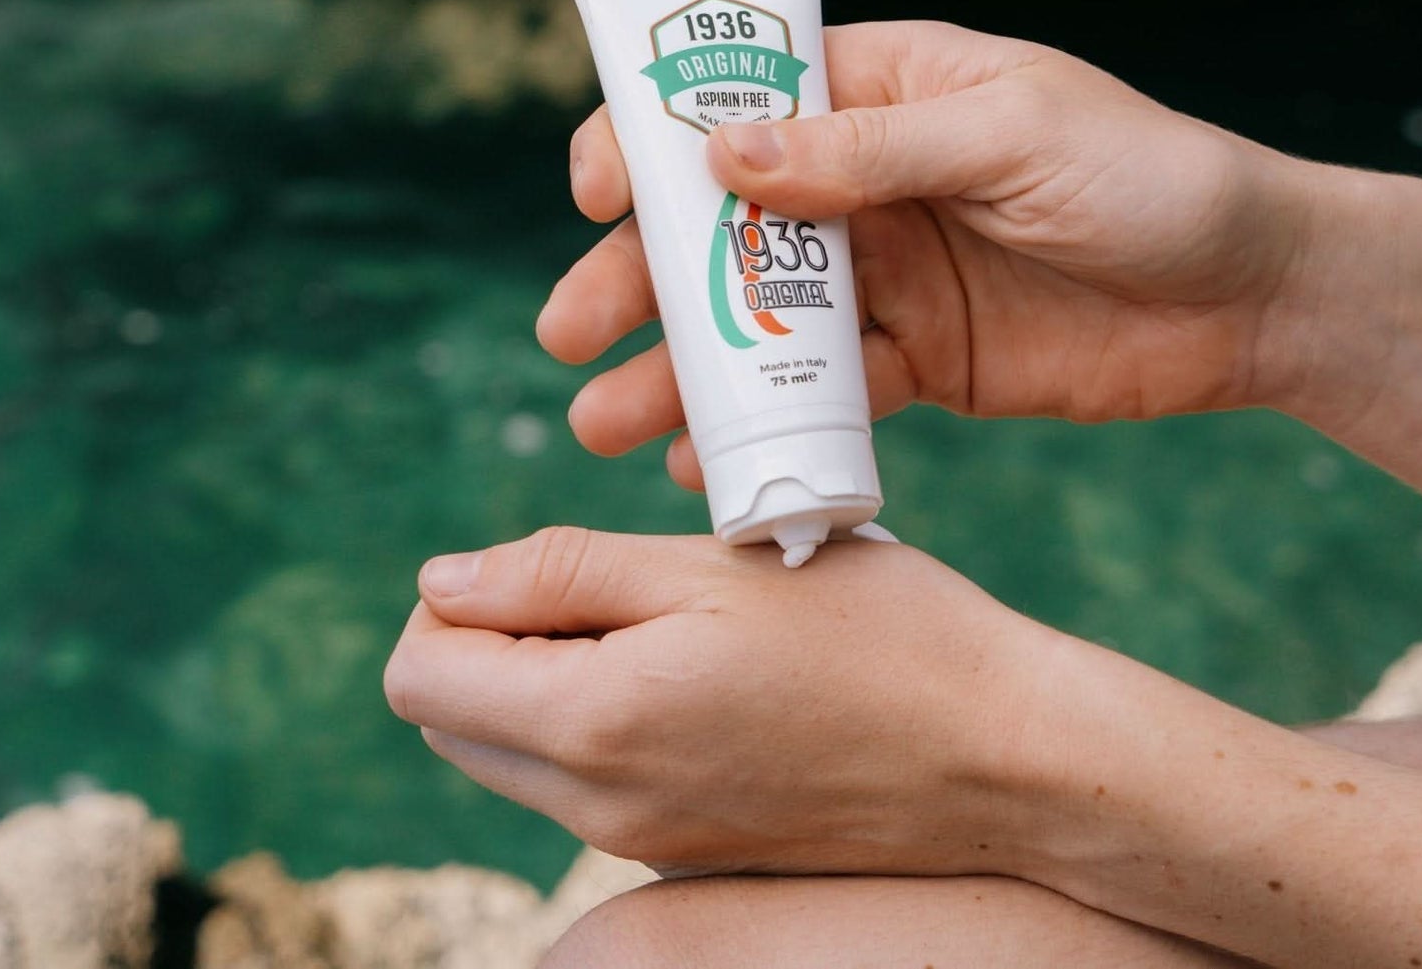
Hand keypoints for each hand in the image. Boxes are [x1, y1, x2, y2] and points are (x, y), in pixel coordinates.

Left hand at [382, 526, 1086, 877]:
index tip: (553, 567)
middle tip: (617, 589)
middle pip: (453, 724)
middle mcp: (599, 808)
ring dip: (553, 683)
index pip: (417, 674)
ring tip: (676, 629)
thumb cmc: (875, 636)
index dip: (456, 601)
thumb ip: (558, 572)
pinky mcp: (689, 854)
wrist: (1004, 757)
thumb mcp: (711, 569)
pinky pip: (591, 788)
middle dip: (496, 643)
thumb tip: (439, 582)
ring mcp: (644, 844)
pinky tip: (715, 680)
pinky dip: (609, 725)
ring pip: (519, 757)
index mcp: (592, 725)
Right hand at [538, 20, 1321, 488]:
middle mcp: (872, 179)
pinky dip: (762, 427)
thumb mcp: (1013, 138)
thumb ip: (870, 151)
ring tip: (602, 419)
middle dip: (636, 274)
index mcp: (889, 90)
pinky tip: (701, 464)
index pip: (742, 96)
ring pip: (755, 316)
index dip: (651, 134)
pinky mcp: (922, 362)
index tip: (592, 189)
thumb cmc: (1152, 182)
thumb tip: (721, 155)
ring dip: (676, 364)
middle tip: (569, 332)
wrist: (1257, 299)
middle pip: (722, 221)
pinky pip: (821, 393)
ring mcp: (892, 275)